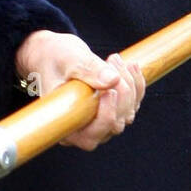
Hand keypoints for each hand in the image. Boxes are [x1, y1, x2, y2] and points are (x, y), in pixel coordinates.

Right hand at [14, 29, 145, 151]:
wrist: (54, 53)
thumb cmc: (54, 57)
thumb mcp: (68, 60)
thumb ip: (88, 70)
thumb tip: (113, 80)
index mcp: (65, 125)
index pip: (91, 137)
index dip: (106, 117)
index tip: (110, 91)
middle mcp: (84, 129)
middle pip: (114, 124)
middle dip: (121, 92)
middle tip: (111, 61)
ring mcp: (101, 121)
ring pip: (127, 113)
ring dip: (130, 85)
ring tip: (114, 59)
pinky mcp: (113, 109)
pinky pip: (134, 103)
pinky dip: (137, 84)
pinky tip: (130, 65)